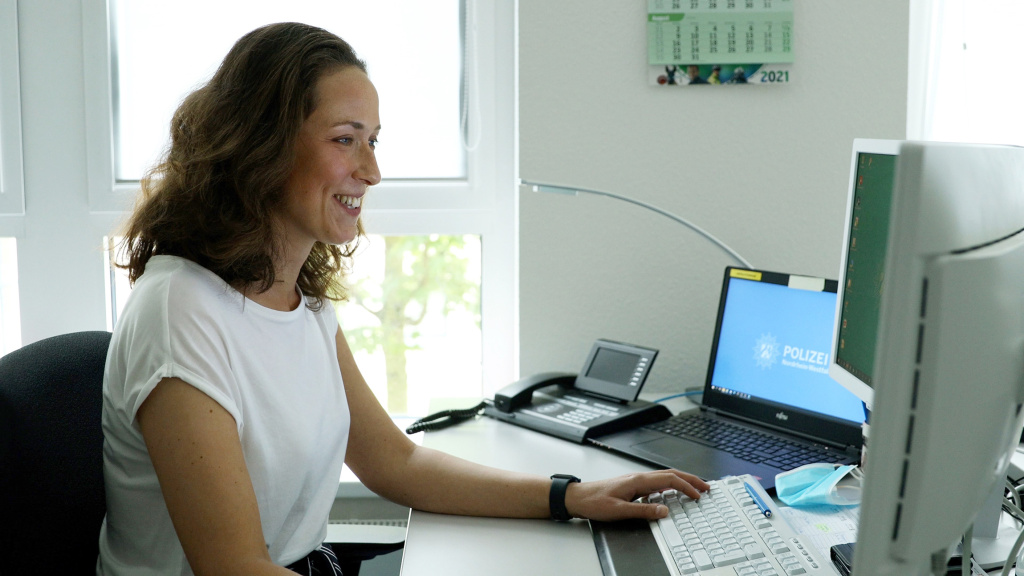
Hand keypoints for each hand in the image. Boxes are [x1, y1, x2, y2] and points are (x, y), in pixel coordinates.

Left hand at [564, 469, 709, 521]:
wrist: (578, 497)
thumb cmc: (594, 502)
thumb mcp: (619, 511)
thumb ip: (643, 511)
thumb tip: (665, 511)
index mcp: (638, 480)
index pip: (669, 479)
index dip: (687, 486)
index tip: (699, 495)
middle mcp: (638, 477)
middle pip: (671, 474)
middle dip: (690, 479)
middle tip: (706, 487)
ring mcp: (635, 479)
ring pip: (664, 476)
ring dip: (681, 480)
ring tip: (694, 487)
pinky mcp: (632, 484)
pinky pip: (657, 481)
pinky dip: (670, 484)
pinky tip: (672, 492)